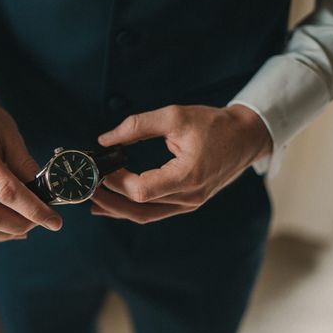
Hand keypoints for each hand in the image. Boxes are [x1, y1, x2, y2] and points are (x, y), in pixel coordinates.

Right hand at [0, 92, 62, 241]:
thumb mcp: (9, 131)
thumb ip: (24, 162)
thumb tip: (42, 189)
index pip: (7, 192)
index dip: (33, 210)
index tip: (54, 221)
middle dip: (21, 225)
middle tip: (42, 220)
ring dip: (6, 232)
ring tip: (28, 224)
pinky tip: (10, 226)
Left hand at [90, 104, 271, 223]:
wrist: (245, 138)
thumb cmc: (213, 124)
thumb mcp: (174, 116)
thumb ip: (137, 126)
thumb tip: (105, 140)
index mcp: (188, 176)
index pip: (142, 190)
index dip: (116, 181)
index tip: (101, 166)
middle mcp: (189, 197)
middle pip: (139, 209)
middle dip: (109, 199)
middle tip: (86, 185)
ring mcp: (189, 204)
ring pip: (145, 216)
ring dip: (116, 209)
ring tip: (93, 198)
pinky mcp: (186, 203)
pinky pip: (154, 213)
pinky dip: (131, 210)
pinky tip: (112, 205)